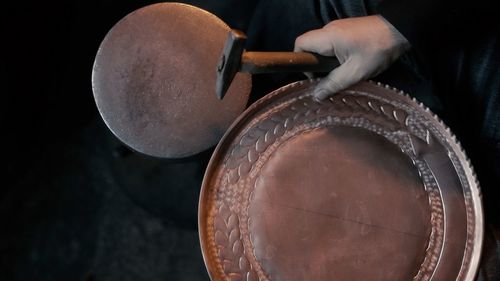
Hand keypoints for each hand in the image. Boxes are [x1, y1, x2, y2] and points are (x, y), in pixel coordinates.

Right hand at [294, 15, 409, 99]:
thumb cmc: (377, 50)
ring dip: (327, 61)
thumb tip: (316, 95)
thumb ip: (333, 84)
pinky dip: (336, 55)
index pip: (300, 44)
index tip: (312, 75)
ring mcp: (339, 28)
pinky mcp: (348, 30)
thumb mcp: (355, 72)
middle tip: (329, 78)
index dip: (300, 60)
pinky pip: (333, 43)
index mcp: (327, 37)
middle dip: (316, 64)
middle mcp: (329, 29)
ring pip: (322, 46)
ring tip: (342, 73)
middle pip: (310, 46)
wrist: (400, 31)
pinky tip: (350, 64)